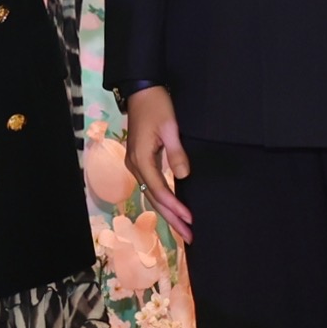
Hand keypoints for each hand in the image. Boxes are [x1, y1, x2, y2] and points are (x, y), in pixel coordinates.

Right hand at [123, 84, 192, 243]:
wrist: (141, 91)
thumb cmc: (156, 106)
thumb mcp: (170, 127)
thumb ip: (176, 153)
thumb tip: (183, 176)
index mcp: (141, 159)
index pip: (159, 189)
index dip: (175, 206)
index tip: (190, 219)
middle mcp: (135, 166)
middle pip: (154, 199)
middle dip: (172, 219)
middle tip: (190, 236)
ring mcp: (136, 165)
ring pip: (152, 195)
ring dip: (168, 213)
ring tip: (184, 230)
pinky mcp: (140, 162)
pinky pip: (151, 187)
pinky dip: (163, 201)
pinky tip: (173, 210)